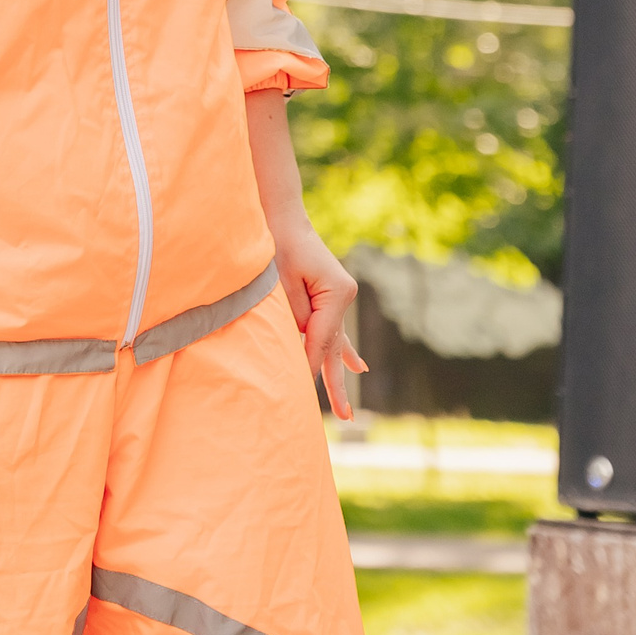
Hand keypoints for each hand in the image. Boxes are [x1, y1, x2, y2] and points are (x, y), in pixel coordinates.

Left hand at [272, 222, 368, 421]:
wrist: (281, 216)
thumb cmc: (278, 245)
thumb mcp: (281, 283)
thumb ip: (294, 317)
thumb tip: (299, 349)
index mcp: (337, 293)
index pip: (321, 340)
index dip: (308, 365)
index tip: (297, 389)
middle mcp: (343, 297)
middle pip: (335, 348)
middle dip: (335, 384)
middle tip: (345, 418)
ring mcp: (339, 297)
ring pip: (336, 344)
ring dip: (339, 373)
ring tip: (347, 409)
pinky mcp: (330, 297)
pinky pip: (336, 332)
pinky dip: (344, 352)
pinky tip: (358, 368)